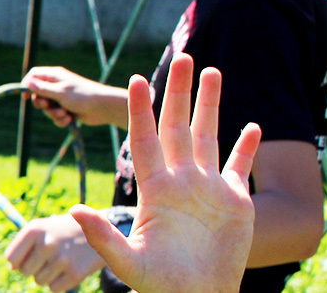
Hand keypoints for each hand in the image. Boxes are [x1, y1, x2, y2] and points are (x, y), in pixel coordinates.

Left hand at [4, 215, 106, 291]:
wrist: (101, 230)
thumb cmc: (63, 231)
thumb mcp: (42, 228)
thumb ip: (23, 246)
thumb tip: (12, 269)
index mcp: (35, 229)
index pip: (12, 258)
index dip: (19, 261)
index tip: (30, 257)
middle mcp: (47, 243)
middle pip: (25, 272)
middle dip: (34, 268)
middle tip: (49, 258)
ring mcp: (62, 259)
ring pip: (39, 281)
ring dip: (47, 275)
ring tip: (61, 261)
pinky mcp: (75, 273)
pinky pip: (54, 288)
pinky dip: (59, 283)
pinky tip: (69, 270)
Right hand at [22, 66, 123, 127]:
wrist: (103, 108)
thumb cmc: (83, 95)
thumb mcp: (60, 92)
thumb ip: (43, 89)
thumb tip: (27, 83)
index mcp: (55, 76)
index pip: (33, 76)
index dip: (27, 85)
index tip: (26, 96)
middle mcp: (56, 86)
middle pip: (37, 95)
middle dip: (42, 104)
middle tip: (47, 105)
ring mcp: (61, 98)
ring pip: (46, 108)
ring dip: (53, 114)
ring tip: (64, 113)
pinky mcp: (66, 109)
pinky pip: (55, 116)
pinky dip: (60, 119)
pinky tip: (69, 119)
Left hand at [70, 53, 259, 292]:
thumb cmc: (160, 283)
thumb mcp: (127, 262)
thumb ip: (103, 236)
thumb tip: (74, 209)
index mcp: (154, 189)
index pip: (144, 140)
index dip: (140, 111)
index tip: (135, 81)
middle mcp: (179, 181)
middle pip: (177, 128)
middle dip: (178, 93)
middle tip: (183, 58)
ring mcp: (207, 188)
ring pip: (207, 136)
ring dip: (211, 105)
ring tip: (212, 71)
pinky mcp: (233, 201)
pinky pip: (239, 166)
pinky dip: (247, 147)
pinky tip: (252, 124)